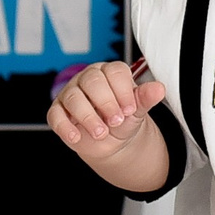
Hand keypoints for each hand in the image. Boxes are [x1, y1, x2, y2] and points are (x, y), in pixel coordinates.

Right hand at [47, 60, 171, 191]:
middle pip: (92, 82)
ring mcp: (71, 94)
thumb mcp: (136, 111)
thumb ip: (145, 99)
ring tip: (101, 133)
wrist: (112, 142)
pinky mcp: (58, 111)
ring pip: (74, 98)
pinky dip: (65, 127)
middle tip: (116, 121)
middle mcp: (88, 79)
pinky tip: (76, 137)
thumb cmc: (122, 120)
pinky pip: (56, 115)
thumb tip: (159, 89)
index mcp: (109, 73)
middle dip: (106, 103)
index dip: (123, 91)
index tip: (130, 109)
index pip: (114, 71)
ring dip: (88, 117)